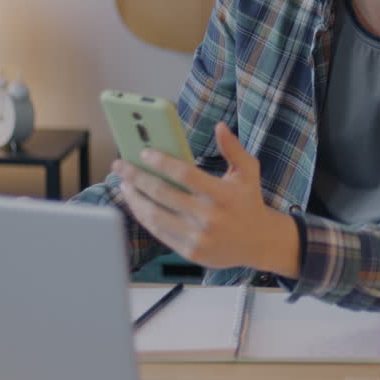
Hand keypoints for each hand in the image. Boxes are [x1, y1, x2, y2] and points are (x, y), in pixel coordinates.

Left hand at [112, 122, 299, 276]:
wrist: (260, 242)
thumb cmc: (249, 201)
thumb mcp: (248, 172)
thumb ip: (233, 148)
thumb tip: (220, 126)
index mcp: (223, 194)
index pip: (185, 174)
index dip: (161, 162)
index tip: (143, 152)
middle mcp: (209, 217)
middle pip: (163, 193)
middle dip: (136, 177)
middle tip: (120, 165)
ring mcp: (198, 236)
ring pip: (155, 215)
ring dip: (134, 198)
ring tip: (124, 184)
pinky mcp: (190, 252)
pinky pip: (159, 232)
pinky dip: (144, 216)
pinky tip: (136, 203)